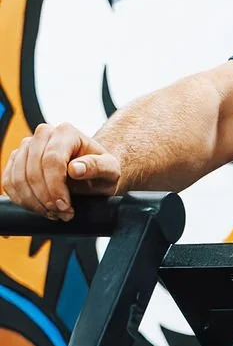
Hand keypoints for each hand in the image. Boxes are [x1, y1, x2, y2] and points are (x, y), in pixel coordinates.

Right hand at [2, 123, 120, 220]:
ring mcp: (26, 146)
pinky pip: (9, 183)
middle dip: (45, 198)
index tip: (65, 207)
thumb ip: (96, 166)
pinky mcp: (16, 161)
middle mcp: (43, 134)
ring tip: (53, 213)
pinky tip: (40, 208)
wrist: (90, 173)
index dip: (55, 187)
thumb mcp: (109, 170)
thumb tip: (75, 169)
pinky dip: (22, 200)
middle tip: (61, 214)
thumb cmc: (101, 170)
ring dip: (33, 202)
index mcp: (66, 132)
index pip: (52, 160)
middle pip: (32, 170)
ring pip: (18, 178)